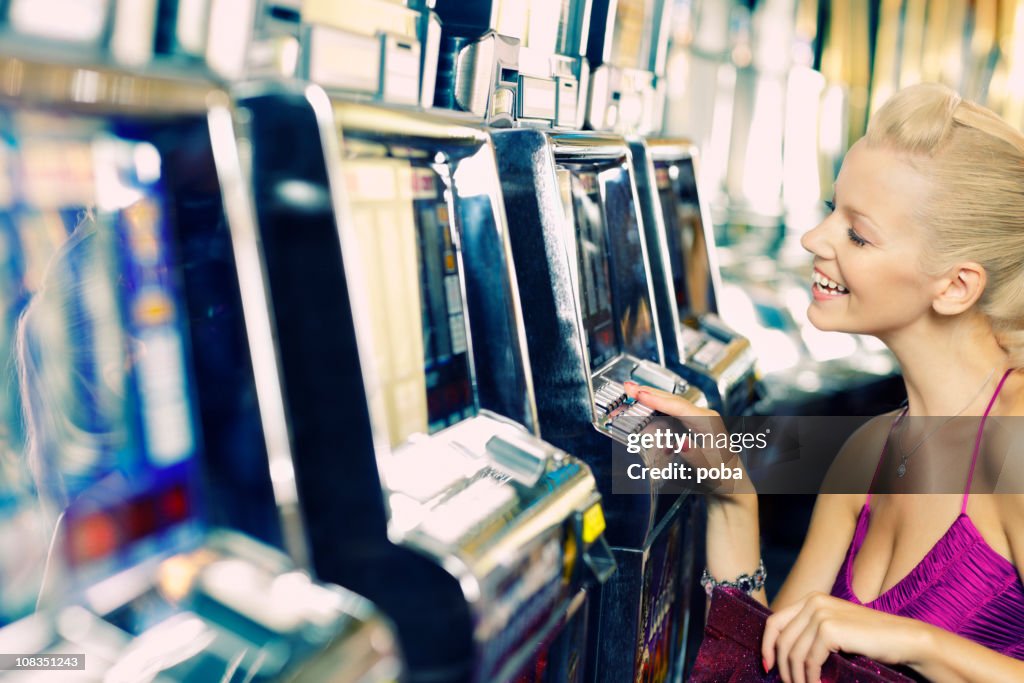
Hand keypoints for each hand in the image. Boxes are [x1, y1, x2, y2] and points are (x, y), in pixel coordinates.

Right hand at [624, 381, 752, 495]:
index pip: (679, 407)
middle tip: (627, 387)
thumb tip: (681, 443)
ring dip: (649, 399)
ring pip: (669, 404)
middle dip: (648, 393)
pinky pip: (670, 413)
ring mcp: (697, 419)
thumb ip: (694, 456)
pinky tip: (642, 407)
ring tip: (629, 393)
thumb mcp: (710, 470)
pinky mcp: (691, 425)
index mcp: (709, 422)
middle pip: (672, 400)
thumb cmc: (723, 477)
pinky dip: (654, 409)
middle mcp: (703, 416)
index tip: (640, 394)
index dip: (658, 400)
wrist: (730, 484)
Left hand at [762, 592, 925, 682]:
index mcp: (812, 599)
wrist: (905, 639)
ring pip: (794, 653)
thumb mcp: (835, 630)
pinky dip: (810, 678)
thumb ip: (811, 633)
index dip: (766, 645)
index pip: (775, 621)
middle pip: (781, 639)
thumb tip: (780, 654)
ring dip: (797, 677)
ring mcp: (820, 614)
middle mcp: (813, 602)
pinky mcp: (829, 629)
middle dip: (781, 666)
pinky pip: (809, 661)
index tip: (767, 666)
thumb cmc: (872, 640)